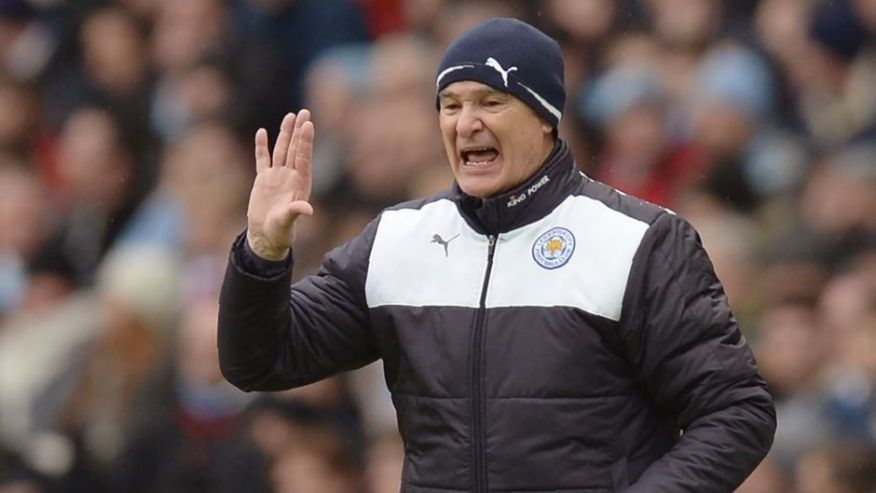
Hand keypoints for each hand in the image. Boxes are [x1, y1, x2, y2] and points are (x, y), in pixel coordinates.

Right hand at [246, 110, 314, 260]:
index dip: (305, 141)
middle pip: (295, 149)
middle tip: (304, 112)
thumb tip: (307, 209)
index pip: (303, 157)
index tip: (308, 124)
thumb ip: (296, 212)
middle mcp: (290, 176)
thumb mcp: (288, 221)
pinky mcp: (263, 179)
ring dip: (285, 133)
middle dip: (299, 131)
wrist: (266, 235)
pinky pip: (262, 159)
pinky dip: (261, 146)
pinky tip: (262, 132)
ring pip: (281, 150)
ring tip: (290, 116)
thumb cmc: (280, 231)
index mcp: (300, 184)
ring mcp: (277, 176)